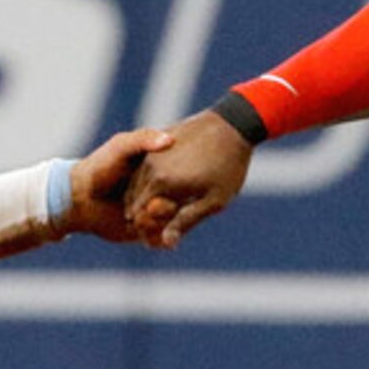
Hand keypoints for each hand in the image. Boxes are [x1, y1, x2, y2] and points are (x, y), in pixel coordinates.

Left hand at [59, 127, 176, 241]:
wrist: (80, 198)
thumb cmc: (100, 167)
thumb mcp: (121, 146)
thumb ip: (144, 139)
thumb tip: (170, 140)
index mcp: (165, 170)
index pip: (187, 177)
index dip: (181, 183)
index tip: (164, 184)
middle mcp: (165, 192)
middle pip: (184, 203)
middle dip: (167, 207)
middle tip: (151, 206)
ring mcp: (157, 213)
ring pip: (175, 224)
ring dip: (159, 222)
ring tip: (139, 218)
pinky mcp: (148, 232)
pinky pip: (162, 240)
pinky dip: (153, 236)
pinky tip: (135, 227)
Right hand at [126, 108, 256, 249]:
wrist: (234, 125)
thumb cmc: (228, 167)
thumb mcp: (213, 201)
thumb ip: (185, 221)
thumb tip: (165, 243)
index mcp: (162, 184)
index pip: (140, 215)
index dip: (145, 229)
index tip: (154, 237)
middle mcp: (151, 167)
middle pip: (134, 199)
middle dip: (140, 215)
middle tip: (150, 227)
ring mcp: (153, 152)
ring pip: (136, 182)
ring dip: (140, 198)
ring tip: (153, 210)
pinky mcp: (156, 141)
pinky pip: (143, 166)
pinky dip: (145, 181)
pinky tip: (158, 189)